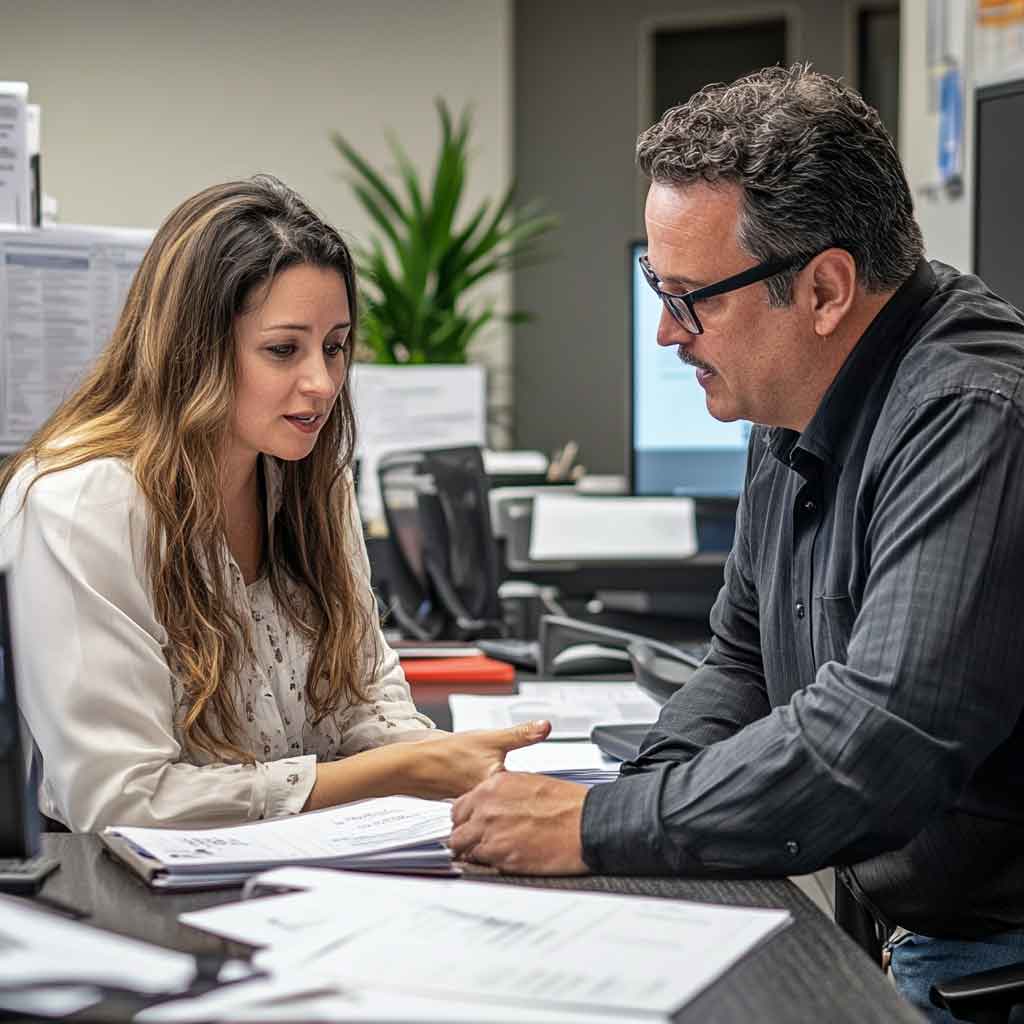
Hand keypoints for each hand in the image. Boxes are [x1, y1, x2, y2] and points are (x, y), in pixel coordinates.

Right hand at [408, 720, 550, 798]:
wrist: (413, 765)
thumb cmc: (447, 754)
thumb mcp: (490, 738)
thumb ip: (521, 734)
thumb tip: (545, 726)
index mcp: (500, 790)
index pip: (528, 791)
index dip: (537, 785)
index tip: (542, 783)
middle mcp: (489, 805)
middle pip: (515, 798)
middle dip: (521, 790)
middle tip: (516, 779)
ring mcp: (477, 806)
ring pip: (500, 801)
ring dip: (504, 795)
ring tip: (497, 782)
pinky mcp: (467, 804)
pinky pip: (484, 802)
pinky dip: (487, 795)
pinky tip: (478, 782)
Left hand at [449, 772, 588, 874]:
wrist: (587, 824)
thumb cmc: (568, 805)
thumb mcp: (529, 784)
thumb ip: (504, 794)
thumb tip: (495, 805)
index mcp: (494, 786)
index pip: (460, 806)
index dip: (467, 818)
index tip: (473, 825)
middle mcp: (487, 808)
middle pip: (456, 828)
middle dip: (465, 836)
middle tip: (478, 842)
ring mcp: (491, 833)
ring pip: (462, 848)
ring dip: (473, 852)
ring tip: (491, 853)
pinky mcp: (501, 856)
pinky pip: (480, 863)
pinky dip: (487, 864)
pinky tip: (503, 860)